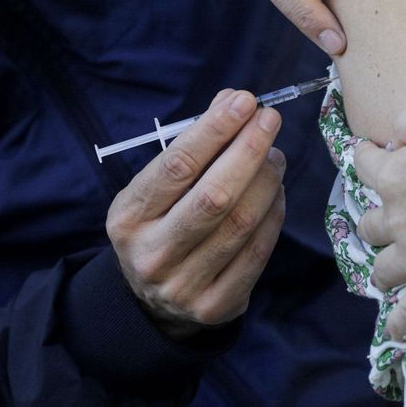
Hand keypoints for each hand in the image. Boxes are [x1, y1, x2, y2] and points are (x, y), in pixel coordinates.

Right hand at [106, 90, 286, 340]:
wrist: (152, 302)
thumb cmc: (159, 226)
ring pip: (240, 224)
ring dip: (267, 180)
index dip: (214, 129)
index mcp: (129, 218)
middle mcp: (152, 254)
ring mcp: (184, 285)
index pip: (176, 166)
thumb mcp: (156, 190)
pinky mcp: (216, 306)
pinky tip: (277, 192)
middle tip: (270, 119)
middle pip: (214, 196)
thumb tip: (233, 100)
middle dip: (248, 150)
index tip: (244, 101)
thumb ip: (192, 146)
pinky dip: (273, 215)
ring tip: (276, 155)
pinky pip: (257, 253)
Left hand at [354, 100, 405, 339]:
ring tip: (388, 275)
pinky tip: (395, 331)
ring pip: (382, 270)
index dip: (366, 160)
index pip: (363, 166)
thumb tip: (394, 138)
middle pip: (370, 228)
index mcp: (393, 176)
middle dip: (376, 226)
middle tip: (388, 227)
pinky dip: (398, 322)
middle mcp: (396, 217)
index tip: (371, 159)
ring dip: (383, 270)